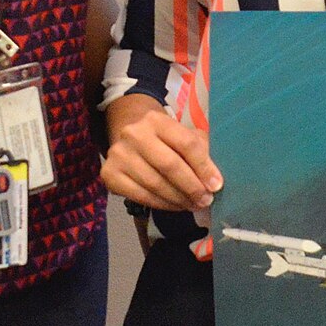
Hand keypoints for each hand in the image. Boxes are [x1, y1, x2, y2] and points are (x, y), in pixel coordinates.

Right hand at [99, 94, 221, 210]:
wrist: (130, 138)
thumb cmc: (165, 140)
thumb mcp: (184, 136)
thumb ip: (200, 153)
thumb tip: (213, 182)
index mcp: (157, 120)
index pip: (186, 144)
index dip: (204, 167)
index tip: (216, 186)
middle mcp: (134, 134)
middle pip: (169, 165)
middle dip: (191, 187)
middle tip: (205, 200)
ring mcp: (118, 154)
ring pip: (155, 184)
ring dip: (178, 199)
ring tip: (192, 205)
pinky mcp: (109, 175)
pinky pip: (140, 196)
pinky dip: (161, 205)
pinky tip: (174, 206)